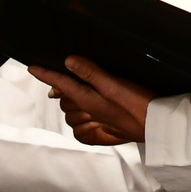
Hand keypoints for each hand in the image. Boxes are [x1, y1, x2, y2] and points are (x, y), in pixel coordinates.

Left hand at [29, 58, 151, 144]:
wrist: (157, 126)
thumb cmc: (139, 104)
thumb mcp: (115, 84)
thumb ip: (92, 73)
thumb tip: (68, 61)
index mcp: (89, 99)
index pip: (62, 84)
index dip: (46, 75)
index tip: (32, 67)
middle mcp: (90, 111)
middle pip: (66, 98)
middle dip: (61, 87)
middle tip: (61, 76)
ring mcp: (98, 121)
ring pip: (74, 112)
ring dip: (72, 102)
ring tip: (75, 91)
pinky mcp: (107, 129)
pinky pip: (84, 129)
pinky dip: (81, 121)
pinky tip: (88, 114)